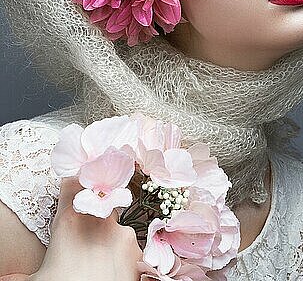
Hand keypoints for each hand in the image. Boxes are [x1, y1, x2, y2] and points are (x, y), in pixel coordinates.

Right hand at [28, 177, 142, 280]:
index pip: (72, 183)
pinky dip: (120, 253)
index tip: (71, 187)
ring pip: (114, 224)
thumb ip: (20, 274)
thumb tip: (6, 278)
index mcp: (70, 220)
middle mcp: (99, 220)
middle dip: (92, 209)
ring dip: (106, 236)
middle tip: (83, 231)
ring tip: (95, 259)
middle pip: (97, 200)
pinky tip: (110, 268)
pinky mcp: (138, 250)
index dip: (72, 184)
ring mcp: (122, 233)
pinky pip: (128, 244)